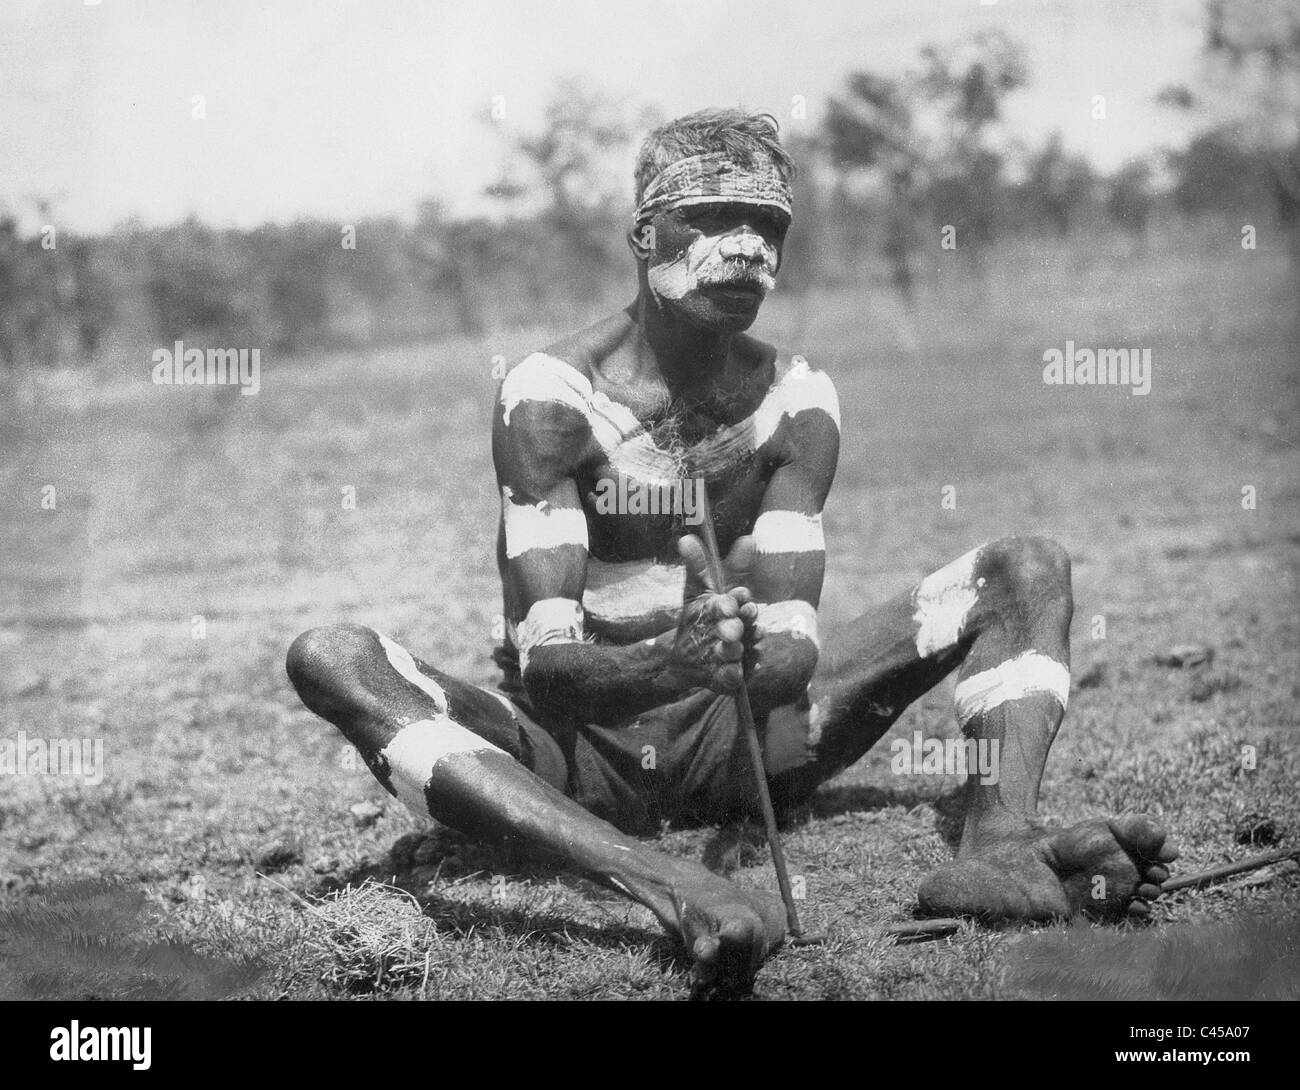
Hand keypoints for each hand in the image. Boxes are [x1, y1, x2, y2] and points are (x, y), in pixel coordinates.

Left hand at [671, 534, 759, 693]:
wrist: (685, 656)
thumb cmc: (698, 620)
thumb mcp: (695, 593)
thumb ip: (696, 568)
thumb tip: (686, 538)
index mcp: (736, 607)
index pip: (741, 599)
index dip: (738, 599)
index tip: (731, 599)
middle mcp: (744, 629)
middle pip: (745, 624)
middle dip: (736, 624)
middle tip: (727, 627)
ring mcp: (742, 652)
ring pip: (744, 649)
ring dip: (735, 649)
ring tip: (727, 650)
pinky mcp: (734, 676)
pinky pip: (737, 676)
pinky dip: (733, 675)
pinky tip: (729, 673)